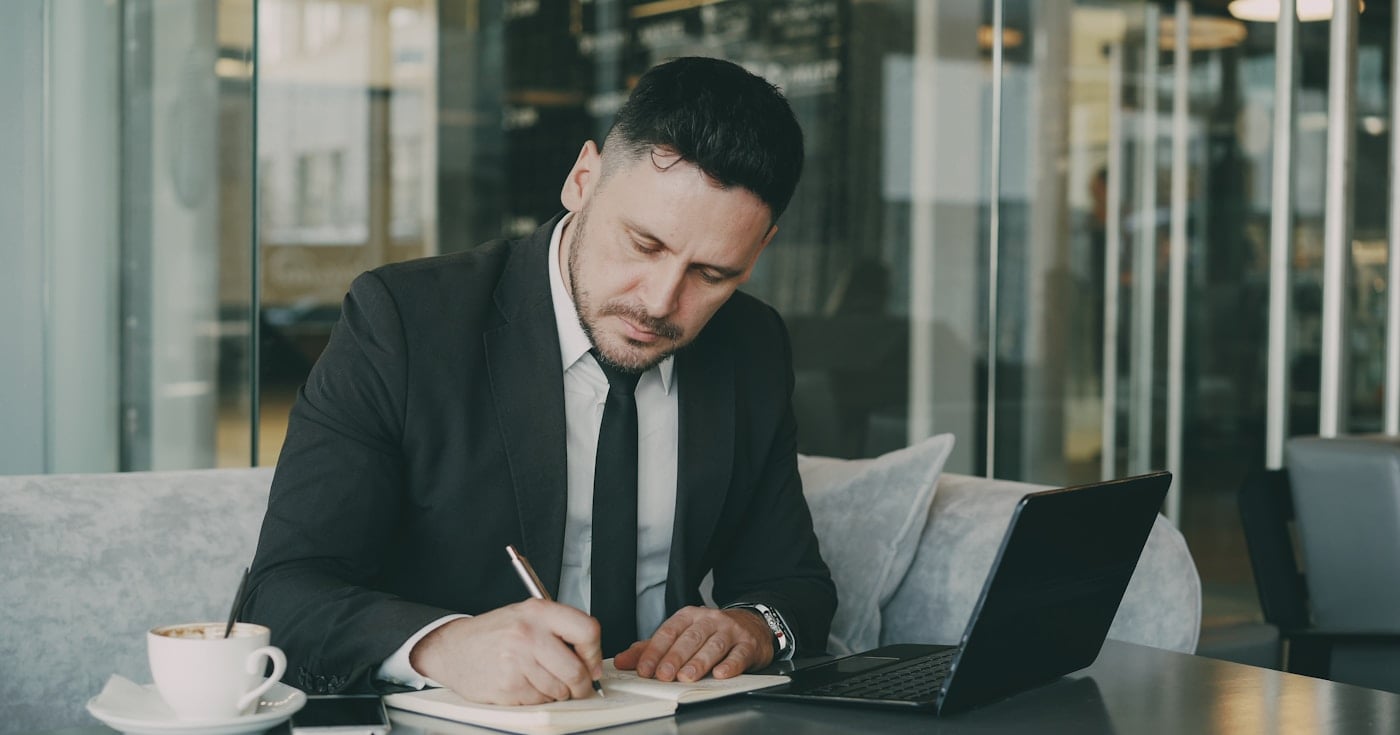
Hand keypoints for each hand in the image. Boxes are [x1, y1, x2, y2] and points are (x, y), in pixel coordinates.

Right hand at [409, 599, 602, 704]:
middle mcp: (528, 633)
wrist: (453, 649)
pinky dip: (537, 699)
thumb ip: (560, 632)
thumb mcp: (527, 617)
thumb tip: (591, 661)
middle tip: (577, 686)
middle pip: (576, 670)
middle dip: (581, 685)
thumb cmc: (493, 634)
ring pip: (559, 690)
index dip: (595, 653)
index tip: (592, 664)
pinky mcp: (508, 686)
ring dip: (557, 693)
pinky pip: (539, 701)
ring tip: (540, 680)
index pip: (587, 630)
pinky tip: (523, 685)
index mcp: (539, 611)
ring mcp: (517, 661)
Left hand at [613, 606, 771, 682]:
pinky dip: (730, 664)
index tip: (644, 669)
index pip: (668, 632)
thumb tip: (623, 661)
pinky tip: (720, 673)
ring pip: (714, 645)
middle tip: (664, 675)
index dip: (655, 651)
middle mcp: (709, 620)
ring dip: (699, 661)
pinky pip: (739, 654)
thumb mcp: (680, 636)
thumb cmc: (710, 633)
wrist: (751, 625)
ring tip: (687, 676)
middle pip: (690, 638)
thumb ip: (651, 649)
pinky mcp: (748, 644)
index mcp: (688, 616)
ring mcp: (730, 630)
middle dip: (675, 657)